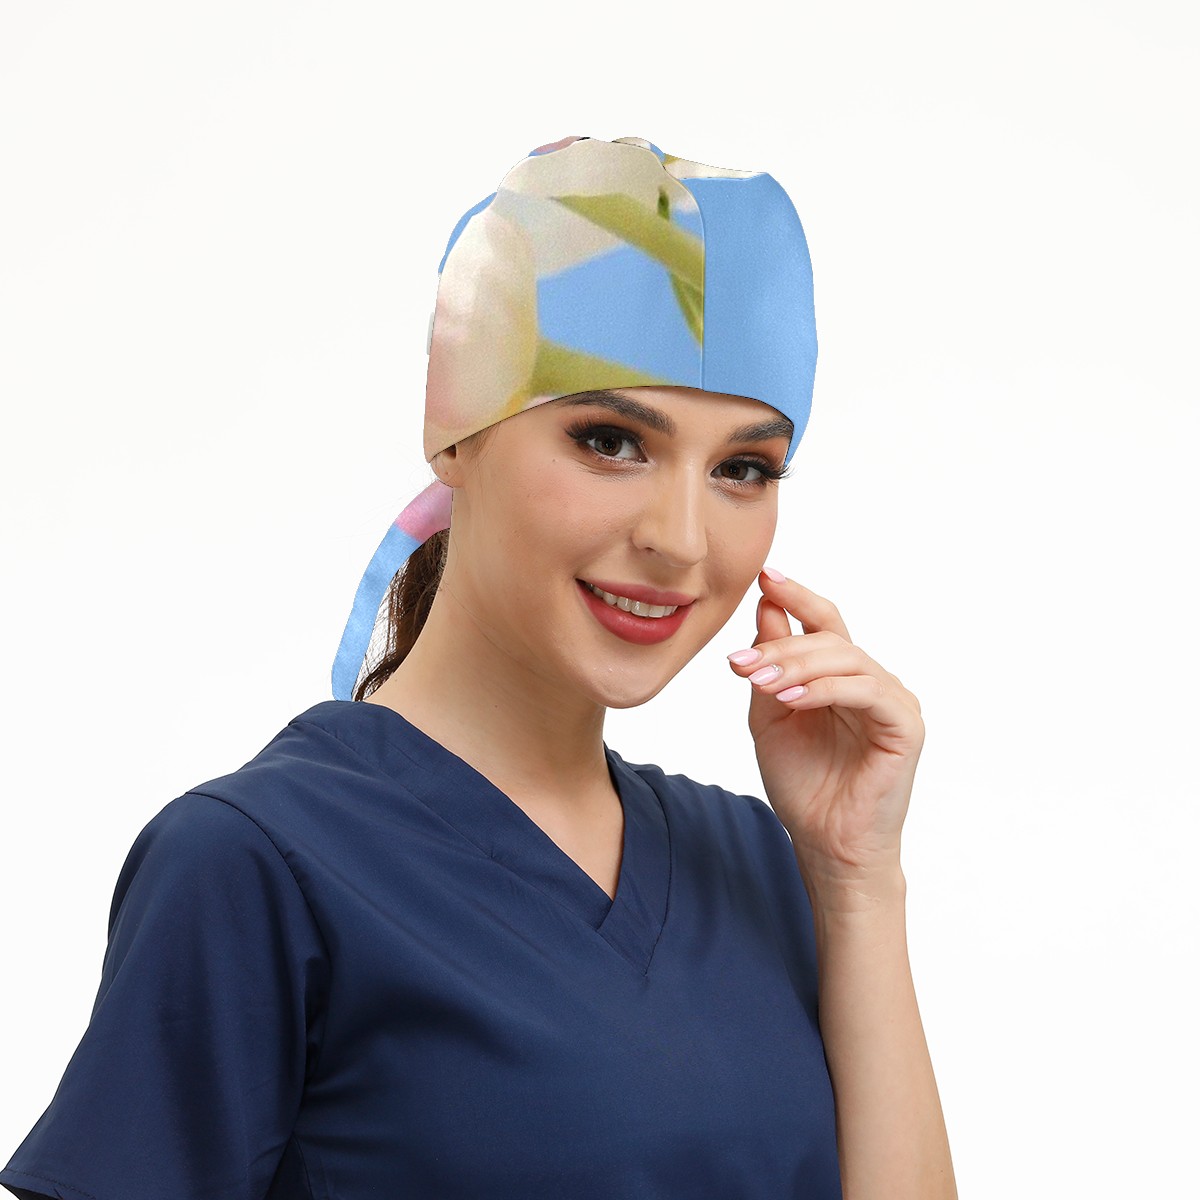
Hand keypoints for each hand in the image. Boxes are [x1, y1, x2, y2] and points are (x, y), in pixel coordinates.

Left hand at [726, 568, 924, 895]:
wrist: (826, 844)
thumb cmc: (803, 784)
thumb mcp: (771, 715)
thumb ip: (770, 665)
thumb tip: (765, 607)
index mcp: (841, 676)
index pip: (823, 621)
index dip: (796, 595)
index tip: (764, 575)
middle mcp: (871, 681)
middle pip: (829, 637)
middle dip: (780, 644)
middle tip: (740, 663)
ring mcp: (892, 701)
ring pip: (845, 659)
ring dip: (796, 665)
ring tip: (758, 681)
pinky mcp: (905, 726)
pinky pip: (865, 692)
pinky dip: (824, 690)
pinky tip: (790, 699)